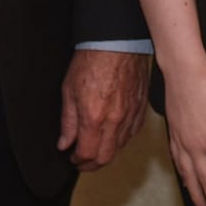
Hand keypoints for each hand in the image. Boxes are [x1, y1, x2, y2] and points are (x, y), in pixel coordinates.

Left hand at [57, 49, 151, 170]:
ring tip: (96, 148)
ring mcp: (130, 115)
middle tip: (83, 161)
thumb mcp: (69, 90)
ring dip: (107, 152)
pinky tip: (113, 135)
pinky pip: (132, 133)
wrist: (117, 42)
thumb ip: (67, 121)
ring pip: (120, 147)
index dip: (77, 161)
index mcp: (93, 117)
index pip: (87, 154)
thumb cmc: (92, 60)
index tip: (72, 158)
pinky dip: (121, 139)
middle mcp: (114, 120)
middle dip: (92, 164)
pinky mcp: (141, 108)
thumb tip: (65, 143)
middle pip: (105, 157)